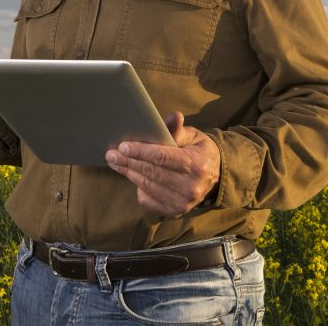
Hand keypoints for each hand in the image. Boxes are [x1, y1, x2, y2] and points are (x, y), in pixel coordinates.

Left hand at [105, 111, 220, 216]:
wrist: (215, 176)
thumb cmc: (200, 152)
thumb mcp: (194, 137)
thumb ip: (179, 129)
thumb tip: (174, 115)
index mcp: (197, 165)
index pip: (163, 157)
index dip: (141, 151)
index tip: (123, 146)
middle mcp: (191, 187)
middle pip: (152, 173)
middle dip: (129, 162)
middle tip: (111, 154)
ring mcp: (183, 203)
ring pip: (148, 187)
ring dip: (129, 173)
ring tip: (116, 162)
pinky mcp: (176, 211)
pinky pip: (149, 201)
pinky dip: (139, 188)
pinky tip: (133, 176)